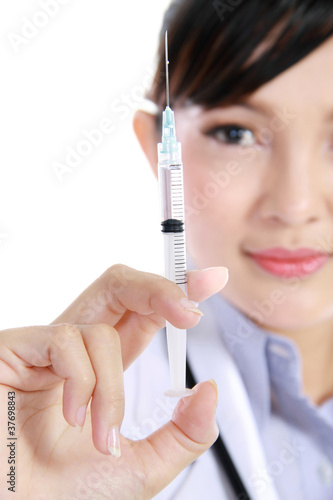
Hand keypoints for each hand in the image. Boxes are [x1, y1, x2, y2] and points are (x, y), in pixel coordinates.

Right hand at [0, 264, 227, 498]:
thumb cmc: (61, 495)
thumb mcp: (142, 467)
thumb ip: (183, 434)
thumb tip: (209, 391)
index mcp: (104, 367)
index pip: (142, 313)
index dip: (174, 291)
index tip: (208, 281)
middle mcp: (77, 350)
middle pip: (120, 287)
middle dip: (159, 290)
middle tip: (188, 311)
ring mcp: (45, 349)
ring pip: (101, 331)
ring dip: (112, 390)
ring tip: (102, 435)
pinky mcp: (16, 349)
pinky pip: (66, 341)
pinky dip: (82, 384)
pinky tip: (71, 418)